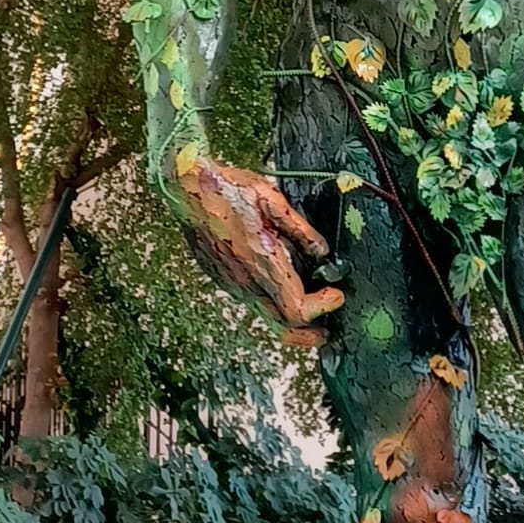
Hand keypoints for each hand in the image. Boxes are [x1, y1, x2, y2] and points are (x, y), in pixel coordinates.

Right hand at [171, 151, 343, 346]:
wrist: (186, 190)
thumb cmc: (227, 189)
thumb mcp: (272, 199)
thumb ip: (300, 229)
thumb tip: (321, 251)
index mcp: (262, 261)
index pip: (297, 309)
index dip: (322, 307)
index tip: (337, 294)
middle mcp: (246, 280)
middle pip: (282, 326)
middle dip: (309, 333)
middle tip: (327, 330)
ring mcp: (232, 283)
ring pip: (266, 316)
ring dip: (291, 319)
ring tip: (311, 308)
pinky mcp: (224, 279)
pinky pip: (252, 300)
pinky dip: (273, 303)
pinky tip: (282, 285)